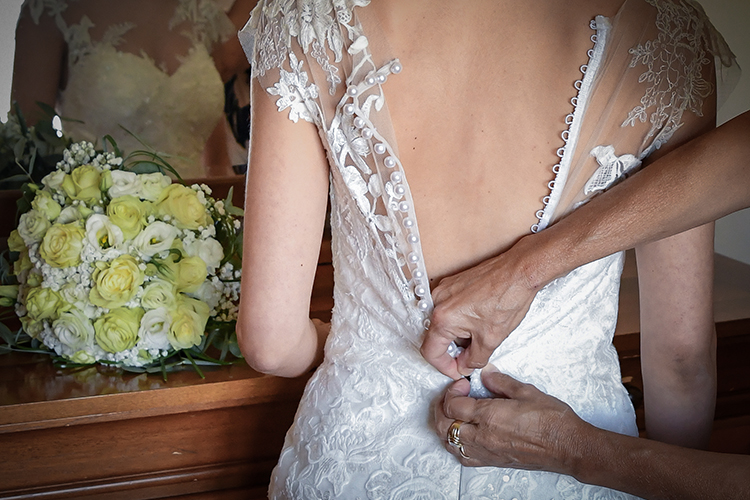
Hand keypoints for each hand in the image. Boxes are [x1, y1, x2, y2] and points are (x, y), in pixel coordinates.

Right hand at [422, 239, 539, 378]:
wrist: (520, 271)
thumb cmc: (508, 298)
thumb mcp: (491, 339)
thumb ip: (473, 360)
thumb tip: (464, 366)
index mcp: (443, 318)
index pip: (430, 352)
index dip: (444, 367)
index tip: (457, 370)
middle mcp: (437, 301)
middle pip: (435, 336)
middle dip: (453, 349)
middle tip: (472, 354)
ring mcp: (443, 289)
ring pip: (442, 322)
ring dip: (457, 333)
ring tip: (480, 332)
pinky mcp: (452, 283)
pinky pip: (448, 307)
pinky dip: (459, 318)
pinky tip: (479, 318)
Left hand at [433, 365, 586, 473]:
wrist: (567, 446)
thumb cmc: (552, 421)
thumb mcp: (526, 391)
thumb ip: (500, 381)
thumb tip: (486, 374)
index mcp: (489, 416)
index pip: (453, 405)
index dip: (451, 391)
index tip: (462, 385)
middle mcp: (483, 436)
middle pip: (444, 425)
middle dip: (441, 407)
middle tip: (451, 396)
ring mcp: (486, 451)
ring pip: (450, 442)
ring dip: (445, 426)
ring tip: (452, 414)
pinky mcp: (492, 461)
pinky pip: (463, 457)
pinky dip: (455, 445)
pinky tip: (462, 435)